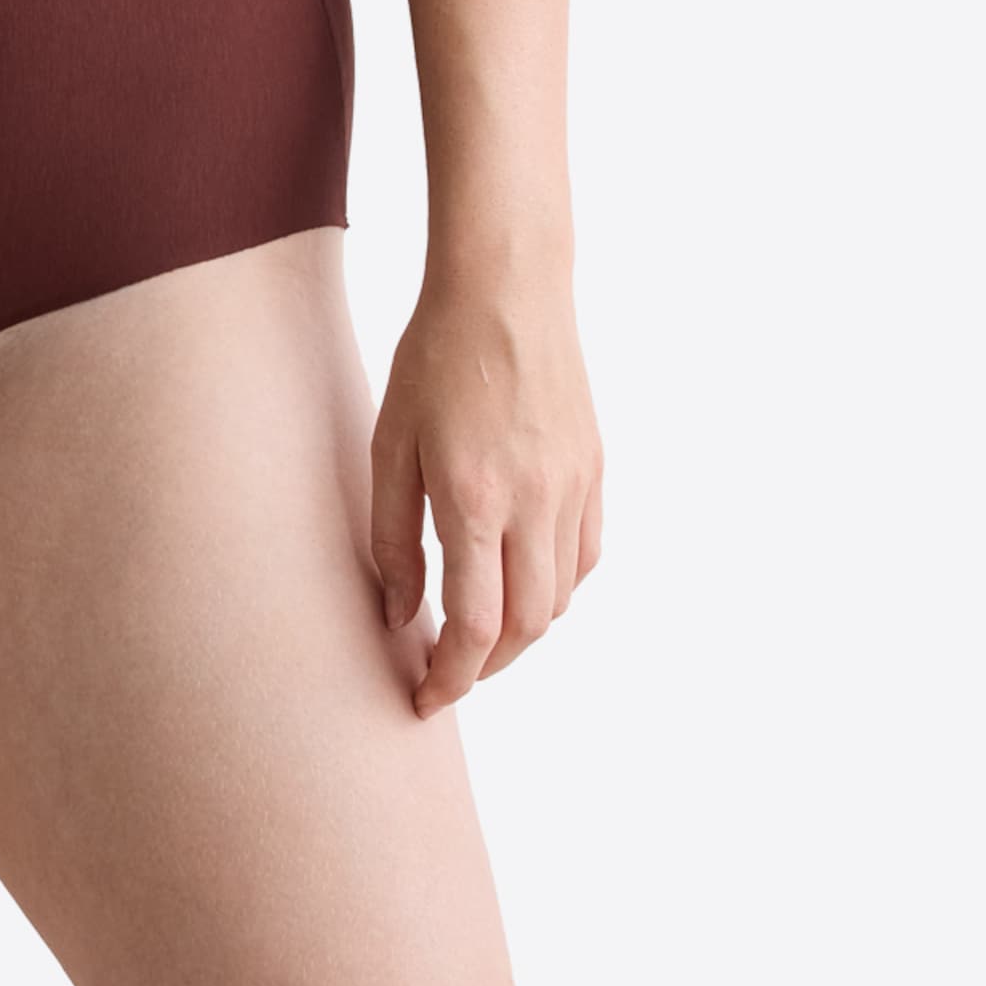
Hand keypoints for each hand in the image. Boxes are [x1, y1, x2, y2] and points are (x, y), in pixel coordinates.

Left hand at [369, 273, 602, 714]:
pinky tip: (523, 579)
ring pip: (559, 600)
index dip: (451, 678)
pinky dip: (556, 588)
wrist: (506, 287)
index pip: (474, 627)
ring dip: (521, 631)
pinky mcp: (595, 470)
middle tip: (447, 671)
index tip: (425, 698)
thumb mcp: (390, 442)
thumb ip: (393, 536)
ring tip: (479, 629)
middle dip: (484, 666)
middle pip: (524, 629)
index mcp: (475, 498)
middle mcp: (535, 503)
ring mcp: (573, 487)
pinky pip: (585, 557)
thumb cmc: (435, 356)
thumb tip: (400, 615)